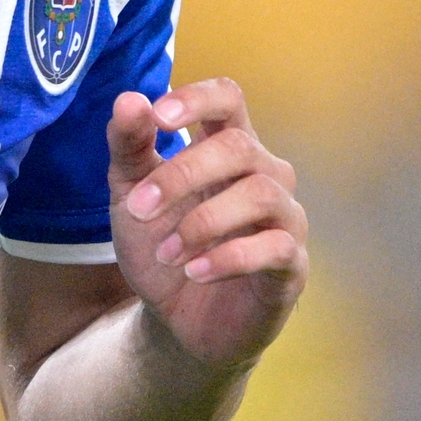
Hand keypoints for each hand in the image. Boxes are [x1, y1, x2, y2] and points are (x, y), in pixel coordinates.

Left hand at [109, 78, 308, 375]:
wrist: (177, 321)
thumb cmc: (162, 246)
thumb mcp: (131, 197)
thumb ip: (129, 148)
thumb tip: (128, 99)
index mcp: (227, 149)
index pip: (228, 99)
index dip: (198, 99)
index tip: (159, 117)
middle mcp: (265, 175)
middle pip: (240, 146)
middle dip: (183, 174)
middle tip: (139, 209)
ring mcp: (285, 218)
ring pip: (260, 193)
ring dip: (203, 221)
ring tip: (167, 253)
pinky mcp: (292, 264)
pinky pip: (275, 247)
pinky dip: (227, 258)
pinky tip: (193, 272)